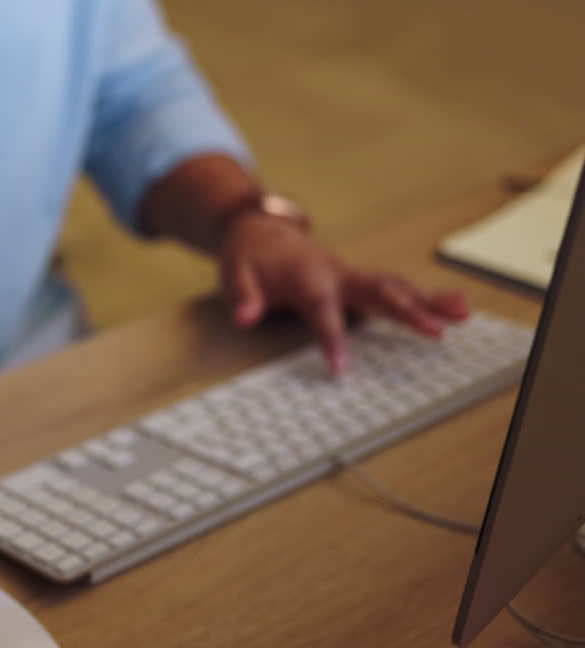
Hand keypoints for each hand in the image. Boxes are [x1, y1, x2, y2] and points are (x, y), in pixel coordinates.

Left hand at [220, 214, 470, 372]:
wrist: (259, 230)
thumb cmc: (249, 256)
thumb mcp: (234, 273)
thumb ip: (242, 296)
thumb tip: (244, 318)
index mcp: (306, 275)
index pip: (322, 308)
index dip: (332, 337)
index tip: (342, 368)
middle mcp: (337, 273)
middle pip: (377, 290)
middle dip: (407, 310)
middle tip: (436, 331)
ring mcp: (351, 275)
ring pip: (394, 286)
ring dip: (428, 300)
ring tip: (462, 315)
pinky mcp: (358, 280)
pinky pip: (395, 287)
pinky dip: (425, 296)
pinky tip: (455, 307)